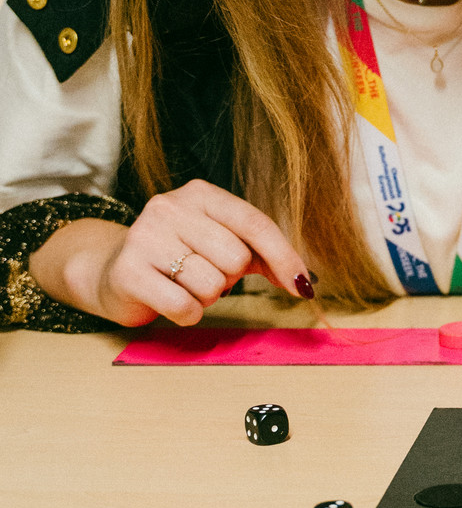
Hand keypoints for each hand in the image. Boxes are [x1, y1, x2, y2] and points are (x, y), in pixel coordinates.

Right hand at [32, 181, 313, 327]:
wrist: (111, 271)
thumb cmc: (179, 258)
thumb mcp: (221, 244)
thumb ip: (263, 254)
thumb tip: (303, 280)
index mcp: (200, 194)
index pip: (255, 223)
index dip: (284, 257)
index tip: (301, 287)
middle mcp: (170, 207)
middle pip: (236, 259)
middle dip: (228, 279)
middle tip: (203, 275)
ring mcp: (145, 237)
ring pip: (211, 285)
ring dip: (205, 297)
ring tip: (183, 285)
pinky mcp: (129, 271)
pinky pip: (185, 306)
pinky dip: (186, 313)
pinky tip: (169, 300)